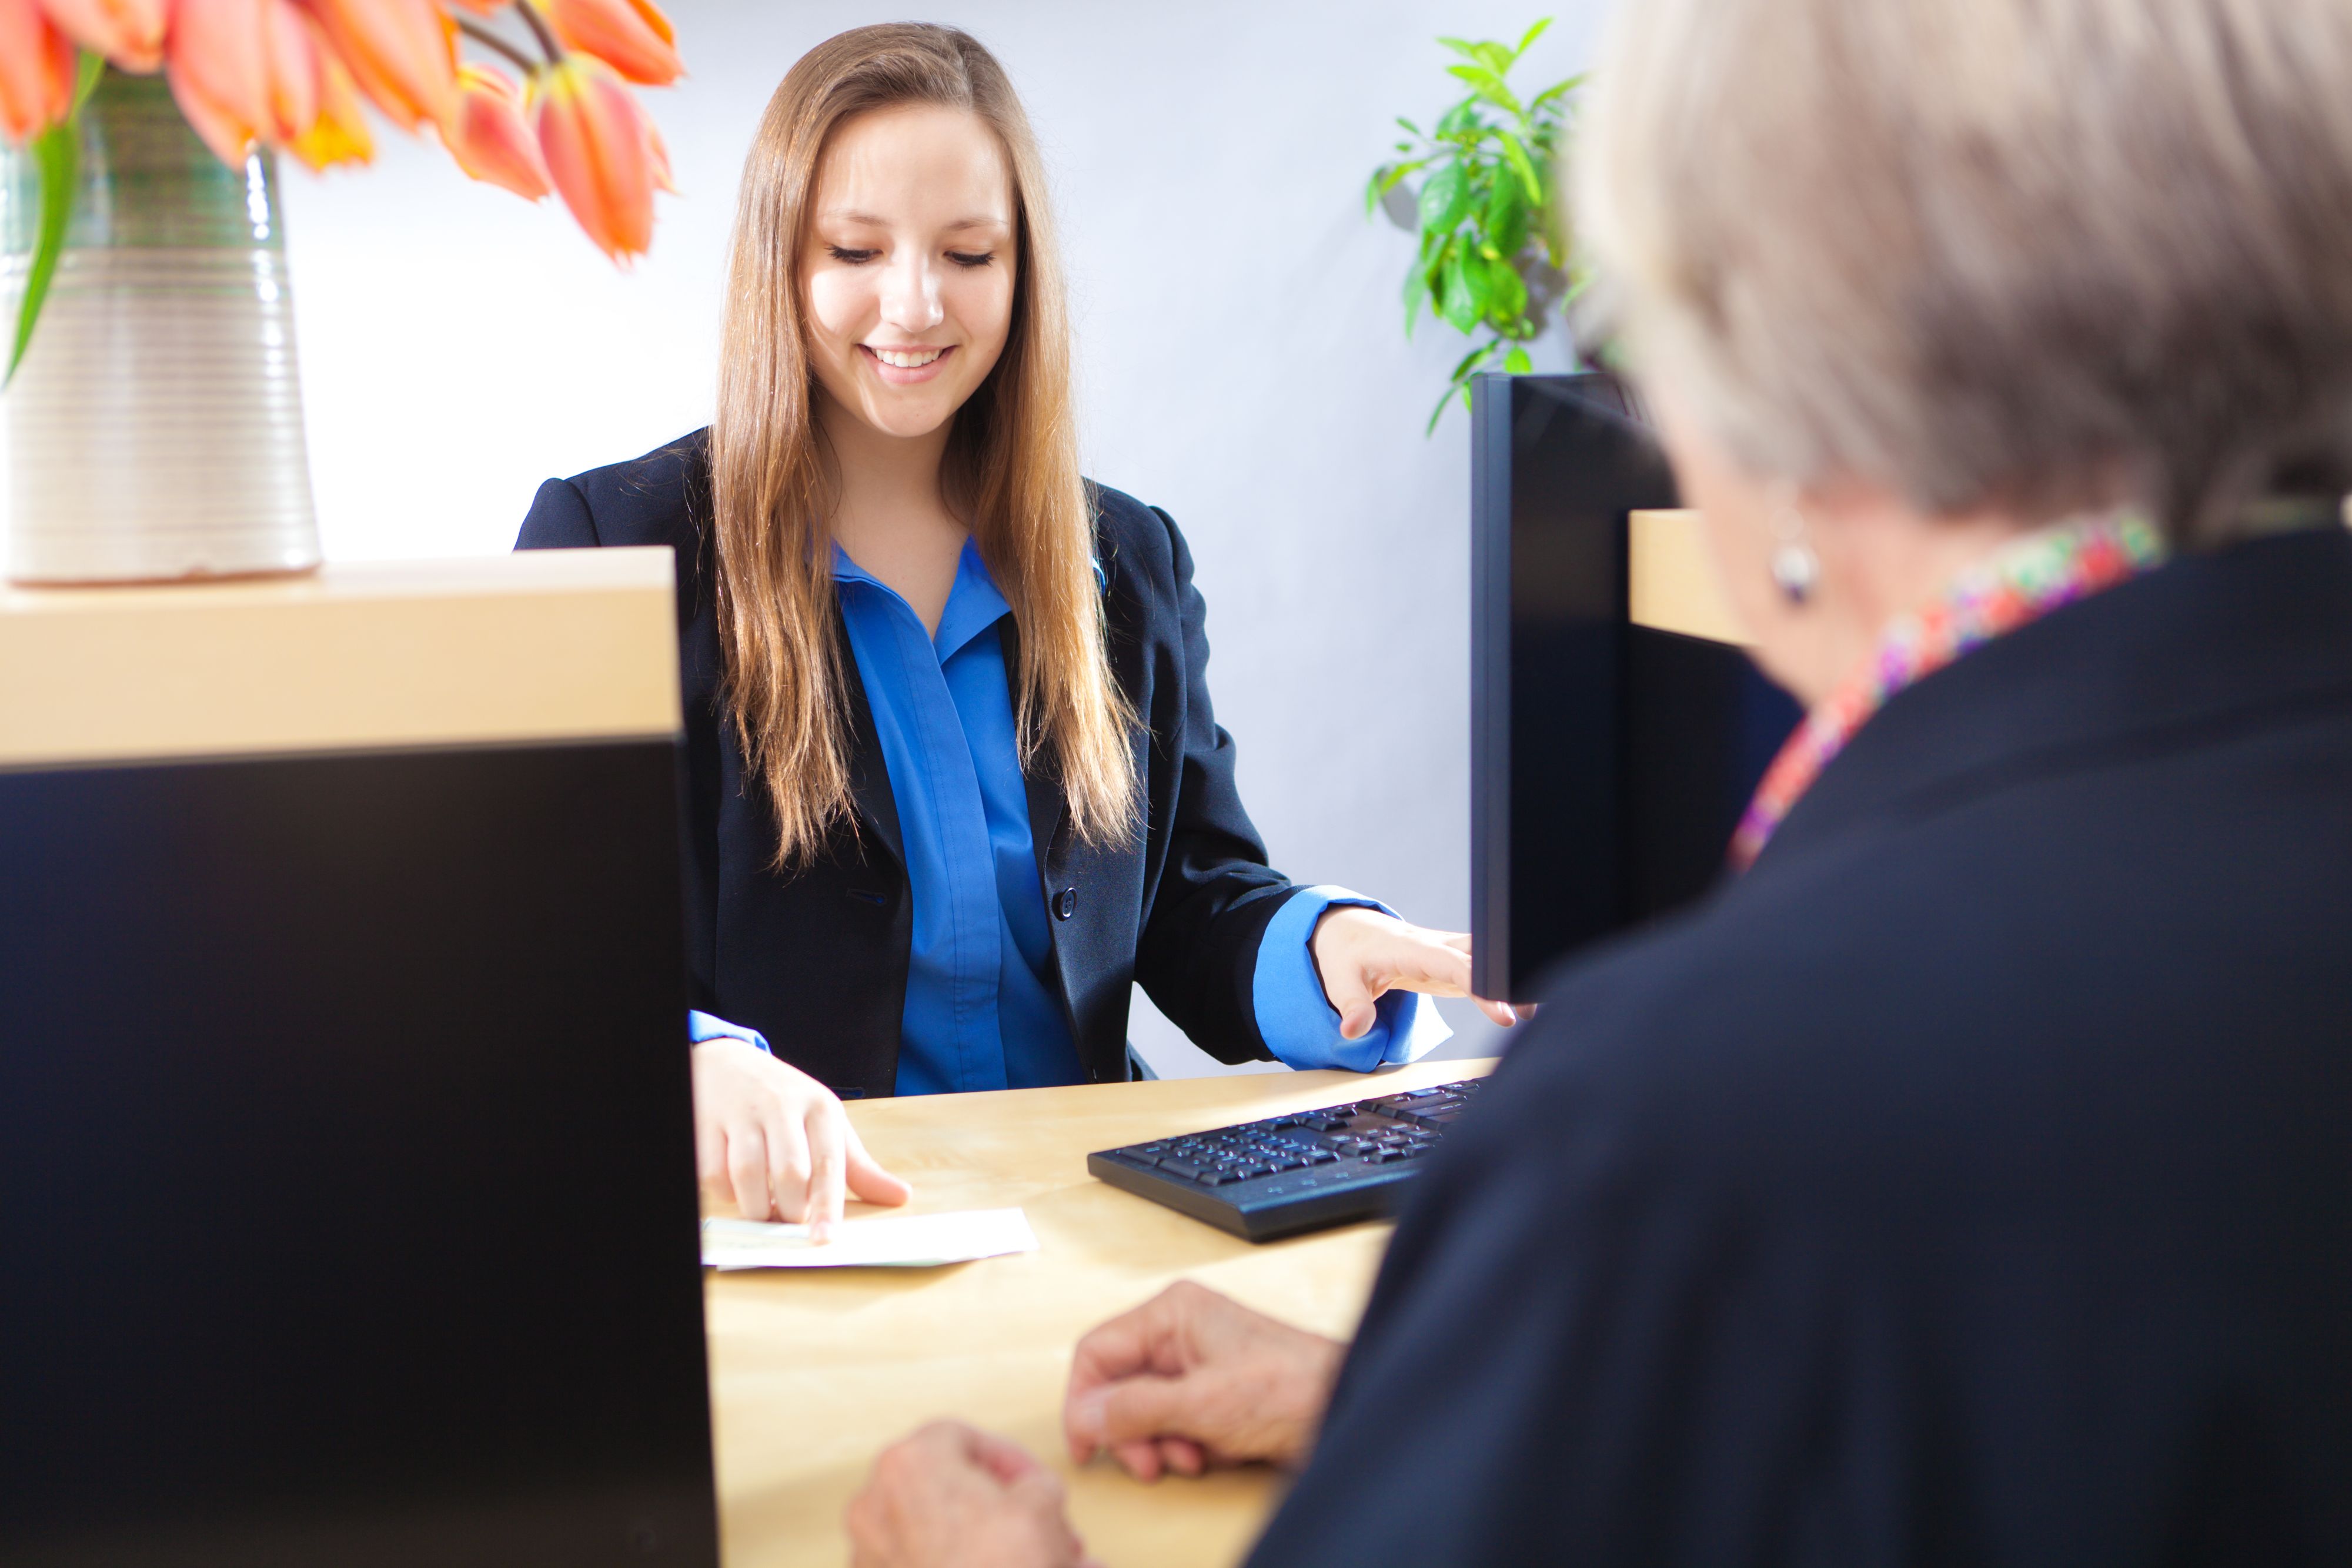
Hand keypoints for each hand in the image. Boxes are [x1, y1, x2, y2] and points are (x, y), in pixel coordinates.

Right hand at [690, 1038, 911, 1236]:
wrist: (728, 1062)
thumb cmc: (787, 1102)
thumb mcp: (827, 1125)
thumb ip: (859, 1167)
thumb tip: (902, 1197)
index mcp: (820, 1107)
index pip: (829, 1163)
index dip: (827, 1206)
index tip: (824, 1239)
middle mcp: (782, 1105)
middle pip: (789, 1173)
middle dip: (790, 1209)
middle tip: (788, 1218)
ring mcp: (741, 1112)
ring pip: (747, 1174)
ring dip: (756, 1206)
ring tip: (764, 1210)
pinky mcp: (706, 1121)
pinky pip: (713, 1172)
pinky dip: (725, 1193)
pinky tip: (736, 1190)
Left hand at [847, 1421, 1095, 1567]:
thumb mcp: (1042, 1507)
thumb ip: (1036, 1483)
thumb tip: (1033, 1496)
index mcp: (909, 1463)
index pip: (962, 1438)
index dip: (1007, 1458)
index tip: (1032, 1484)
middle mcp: (874, 1504)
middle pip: (943, 1486)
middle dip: (995, 1505)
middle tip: (1032, 1524)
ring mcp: (867, 1553)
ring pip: (930, 1531)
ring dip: (979, 1540)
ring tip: (1022, 1557)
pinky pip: (917, 1564)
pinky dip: (953, 1564)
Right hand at [1063, 1280, 1343, 1480]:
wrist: (1342, 1405)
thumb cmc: (1291, 1387)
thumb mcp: (1201, 1403)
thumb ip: (1135, 1408)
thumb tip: (1085, 1416)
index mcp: (1172, 1313)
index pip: (1097, 1351)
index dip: (1083, 1400)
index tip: (1085, 1444)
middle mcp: (1180, 1330)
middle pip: (1119, 1384)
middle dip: (1129, 1429)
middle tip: (1147, 1461)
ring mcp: (1197, 1360)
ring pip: (1144, 1407)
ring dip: (1158, 1441)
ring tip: (1188, 1456)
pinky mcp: (1212, 1389)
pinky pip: (1173, 1419)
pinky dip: (1183, 1443)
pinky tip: (1208, 1453)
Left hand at [1310, 905, 1526, 1039]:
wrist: (1348, 932)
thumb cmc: (1347, 954)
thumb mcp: (1340, 980)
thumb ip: (1351, 1006)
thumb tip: (1353, 1030)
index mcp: (1411, 948)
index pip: (1452, 962)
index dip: (1479, 982)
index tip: (1502, 1010)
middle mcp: (1435, 946)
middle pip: (1481, 955)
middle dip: (1506, 977)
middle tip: (1530, 1009)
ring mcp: (1445, 953)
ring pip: (1487, 957)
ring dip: (1507, 978)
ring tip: (1532, 1009)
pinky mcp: (1450, 964)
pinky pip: (1481, 968)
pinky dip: (1500, 982)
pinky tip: (1518, 1001)